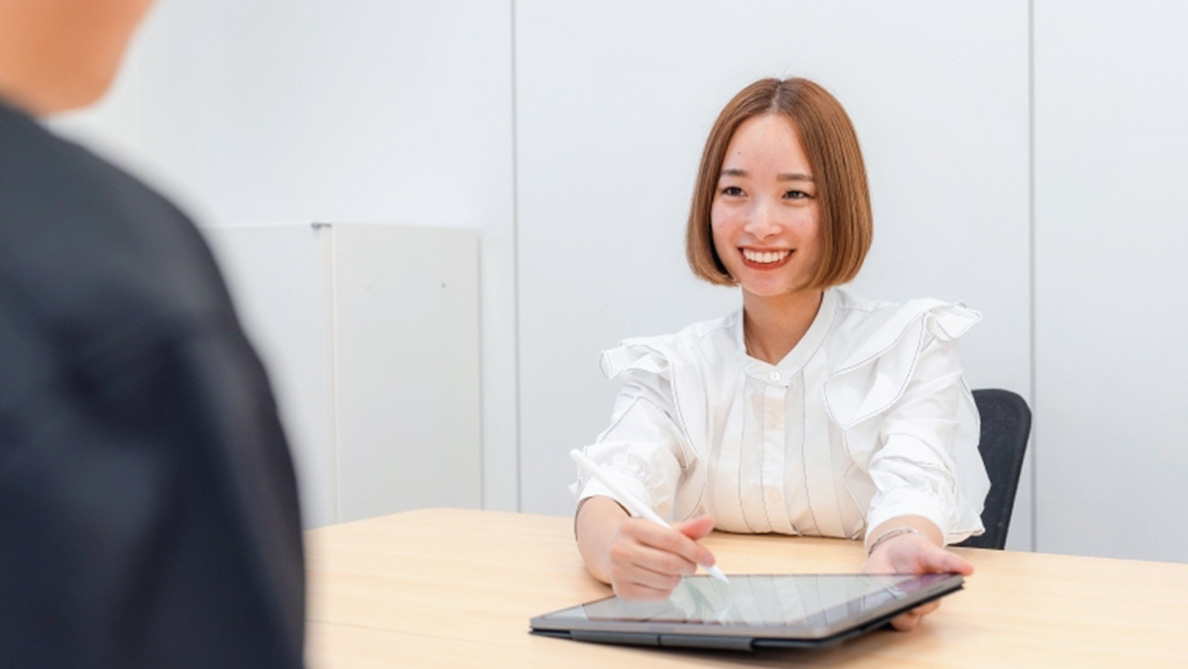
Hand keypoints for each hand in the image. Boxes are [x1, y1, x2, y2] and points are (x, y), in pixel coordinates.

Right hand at [601, 514, 716, 599]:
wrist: (611, 553)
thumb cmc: (642, 540)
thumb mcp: (661, 528)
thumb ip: (687, 528)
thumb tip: (709, 521)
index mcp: (631, 527)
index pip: (671, 539)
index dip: (695, 550)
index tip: (709, 559)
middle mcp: (621, 549)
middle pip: (670, 563)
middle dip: (689, 566)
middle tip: (692, 565)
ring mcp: (619, 572)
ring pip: (667, 581)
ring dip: (678, 578)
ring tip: (672, 570)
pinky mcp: (622, 591)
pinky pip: (660, 595)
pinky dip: (668, 589)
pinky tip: (659, 580)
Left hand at [863, 533, 972, 630]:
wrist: (891, 549)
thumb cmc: (912, 552)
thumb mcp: (928, 550)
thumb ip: (946, 561)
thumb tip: (969, 569)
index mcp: (932, 594)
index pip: (930, 605)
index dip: (922, 605)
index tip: (915, 600)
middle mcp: (917, 605)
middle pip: (912, 617)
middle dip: (902, 609)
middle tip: (893, 599)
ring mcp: (898, 607)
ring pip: (897, 620)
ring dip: (889, 611)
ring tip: (880, 600)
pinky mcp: (880, 606)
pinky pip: (879, 614)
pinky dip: (874, 608)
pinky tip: (869, 599)